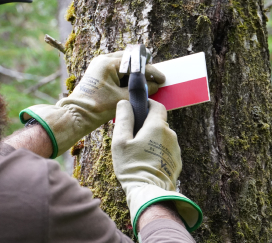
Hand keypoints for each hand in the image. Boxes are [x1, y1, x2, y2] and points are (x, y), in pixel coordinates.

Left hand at [20, 51, 164, 157]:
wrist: (77, 115)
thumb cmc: (97, 107)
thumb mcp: (123, 98)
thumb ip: (141, 90)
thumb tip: (155, 86)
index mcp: (108, 63)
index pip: (135, 63)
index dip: (151, 71)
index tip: (162, 78)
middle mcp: (103, 60)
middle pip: (130, 59)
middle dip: (143, 69)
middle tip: (155, 78)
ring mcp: (99, 66)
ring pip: (123, 65)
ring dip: (135, 73)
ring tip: (147, 83)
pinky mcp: (98, 73)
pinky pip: (116, 71)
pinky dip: (126, 77)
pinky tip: (135, 85)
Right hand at [111, 99, 201, 236]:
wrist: (149, 193)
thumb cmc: (132, 166)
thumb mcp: (120, 140)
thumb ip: (124, 119)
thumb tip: (125, 103)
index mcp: (157, 126)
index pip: (157, 106)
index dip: (146, 104)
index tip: (137, 109)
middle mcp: (171, 135)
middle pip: (158, 122)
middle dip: (145, 125)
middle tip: (131, 136)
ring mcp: (175, 149)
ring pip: (162, 137)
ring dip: (151, 139)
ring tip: (137, 153)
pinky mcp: (177, 162)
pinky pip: (165, 150)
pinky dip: (157, 151)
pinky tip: (146, 162)